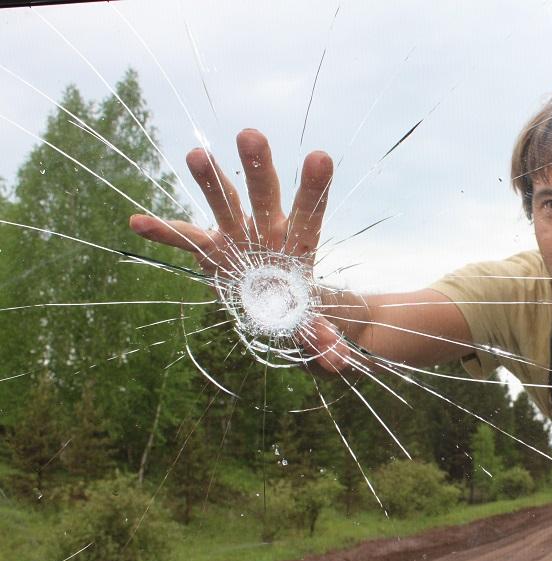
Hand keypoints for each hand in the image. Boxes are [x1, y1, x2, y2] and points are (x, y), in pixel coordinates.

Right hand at [129, 129, 351, 372]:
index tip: (320, 156)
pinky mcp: (210, 251)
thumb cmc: (303, 310)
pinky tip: (138, 222)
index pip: (310, 211)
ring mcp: (236, 236)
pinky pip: (184, 240)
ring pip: (224, 204)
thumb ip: (325, 340)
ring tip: (195, 156)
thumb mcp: (317, 329)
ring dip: (210, 181)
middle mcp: (267, 230)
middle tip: (250, 134)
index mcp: (299, 242)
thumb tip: (336, 360)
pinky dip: (164, 232)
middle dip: (257, 166)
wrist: (279, 305)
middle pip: (264, 195)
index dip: (315, 186)